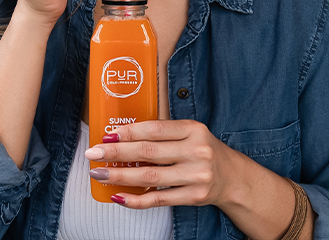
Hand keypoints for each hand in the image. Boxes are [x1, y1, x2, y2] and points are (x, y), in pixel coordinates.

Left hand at [82, 119, 238, 207]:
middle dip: (116, 153)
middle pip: (148, 152)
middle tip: (93, 154)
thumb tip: (119, 135)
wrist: (234, 179)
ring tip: (99, 174)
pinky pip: (159, 199)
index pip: (154, 129)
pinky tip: (118, 196)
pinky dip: (136, 199)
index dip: (128, 132)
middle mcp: (197, 151)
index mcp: (193, 129)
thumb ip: (162, 132)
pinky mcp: (194, 196)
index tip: (107, 135)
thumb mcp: (189, 133)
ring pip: (150, 177)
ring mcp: (197, 175)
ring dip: (120, 176)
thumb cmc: (202, 150)